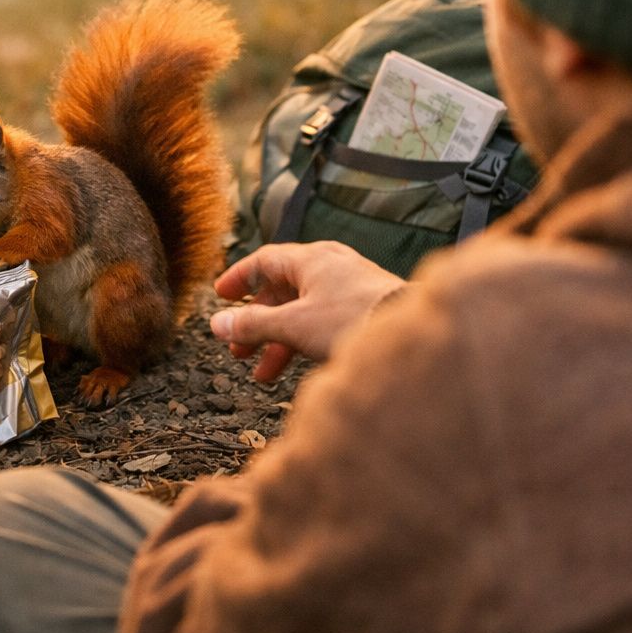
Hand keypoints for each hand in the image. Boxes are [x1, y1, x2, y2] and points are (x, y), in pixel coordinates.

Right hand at [211, 242, 402, 381]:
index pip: (263, 261)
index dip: (239, 279)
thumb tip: (217, 323)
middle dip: (257, 323)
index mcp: (310, 259)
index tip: (221, 296)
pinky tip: (298, 367)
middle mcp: (330, 267)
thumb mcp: (293, 324)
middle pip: (282, 291)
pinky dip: (304, 341)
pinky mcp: (364, 309)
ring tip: (264, 373)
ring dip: (279, 340)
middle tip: (239, 348)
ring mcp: (350, 287)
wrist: (413, 334)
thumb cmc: (354, 319)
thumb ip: (253, 325)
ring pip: (302, 311)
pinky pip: (323, 322)